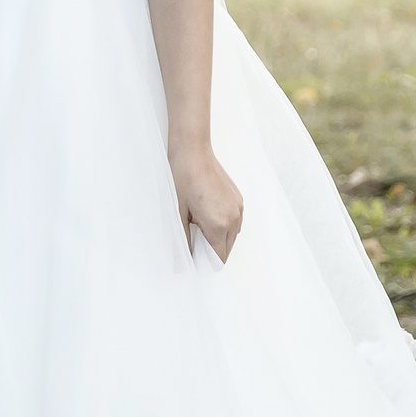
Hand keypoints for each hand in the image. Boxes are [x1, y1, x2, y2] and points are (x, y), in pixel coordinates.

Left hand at [170, 143, 243, 264]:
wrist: (193, 150)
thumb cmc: (181, 178)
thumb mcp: (177, 213)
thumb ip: (181, 242)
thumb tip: (181, 266)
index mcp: (219, 224)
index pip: (217, 260)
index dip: (203, 264)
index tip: (189, 260)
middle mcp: (234, 218)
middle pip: (225, 251)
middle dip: (209, 253)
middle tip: (189, 241)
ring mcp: (238, 208)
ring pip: (231, 238)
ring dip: (216, 239)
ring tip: (195, 225)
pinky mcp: (238, 200)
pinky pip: (233, 223)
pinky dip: (222, 226)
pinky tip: (204, 214)